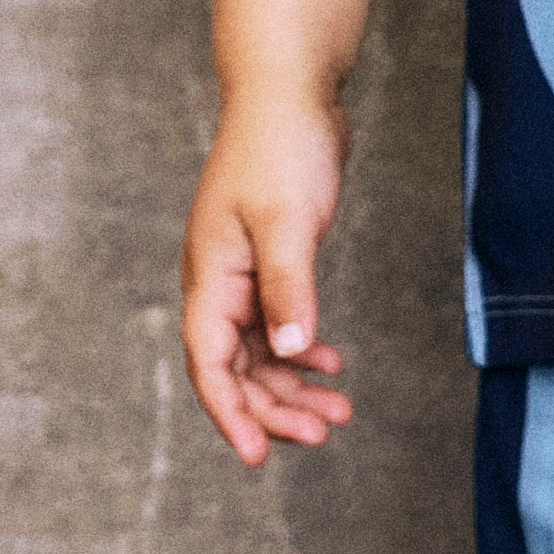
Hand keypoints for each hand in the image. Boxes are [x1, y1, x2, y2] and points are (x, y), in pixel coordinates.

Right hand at [181, 93, 353, 467]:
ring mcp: (243, 276)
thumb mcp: (288, 222)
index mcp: (211, 275)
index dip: (232, 413)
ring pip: (261, 354)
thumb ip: (290, 288)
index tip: (258, 457)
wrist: (291, 95)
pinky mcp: (270, 266)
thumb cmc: (282, 148)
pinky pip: (278, 328)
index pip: (210, 362)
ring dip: (295, 387)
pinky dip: (303, 353)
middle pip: (237, 369)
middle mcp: (220, 282)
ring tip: (342, 411)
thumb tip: (293, 349)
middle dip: (276, 409)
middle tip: (325, 434)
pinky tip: (332, 366)